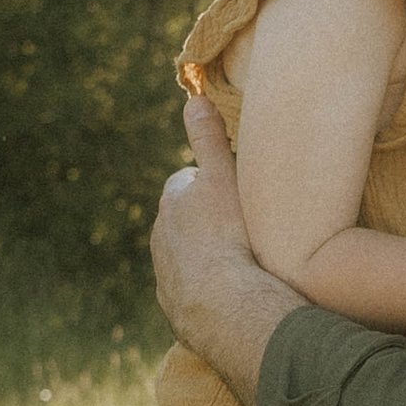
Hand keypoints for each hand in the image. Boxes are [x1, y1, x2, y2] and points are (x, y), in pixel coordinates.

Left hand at [152, 97, 294, 400]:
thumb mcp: (224, 178)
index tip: (237, 195)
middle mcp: (161, 237)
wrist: (225, 306)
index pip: (189, 182)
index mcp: (172, 201)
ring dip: (209, 258)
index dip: (213, 185)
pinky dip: (209, 291)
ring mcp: (165, 275)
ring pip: (188, 258)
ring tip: (243, 266)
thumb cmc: (229, 236)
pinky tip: (234, 296)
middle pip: (186, 222)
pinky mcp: (175, 308)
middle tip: (245, 230)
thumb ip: (209, 139)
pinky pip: (193, 293)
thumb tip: (193, 98)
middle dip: (209, 223)